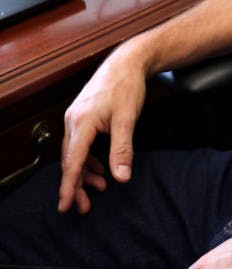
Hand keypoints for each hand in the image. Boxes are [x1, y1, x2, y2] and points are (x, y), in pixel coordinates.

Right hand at [58, 44, 147, 213]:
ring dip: (84, 172)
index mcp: (81, 122)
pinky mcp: (82, 115)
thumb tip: (121, 177)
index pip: (72, 162)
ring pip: (74, 153)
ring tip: (100, 187)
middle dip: (76, 185)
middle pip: (69, 160)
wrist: (127, 62)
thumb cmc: (126, 86)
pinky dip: (87, 158)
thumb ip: (122, 150)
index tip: (66, 206)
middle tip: (85, 206)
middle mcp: (73, 120)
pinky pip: (79, 143)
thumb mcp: (127, 119)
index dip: (69, 186)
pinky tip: (100, 167)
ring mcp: (76, 117)